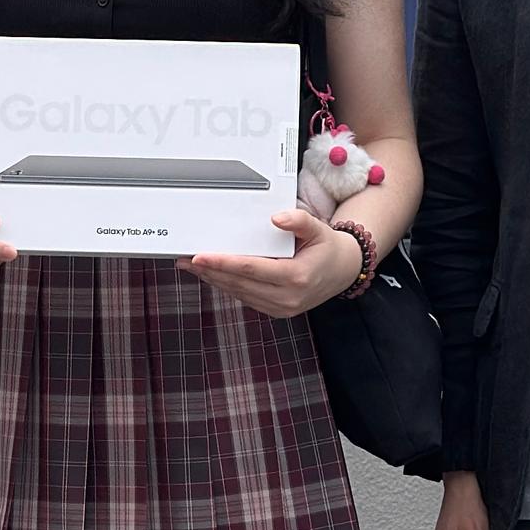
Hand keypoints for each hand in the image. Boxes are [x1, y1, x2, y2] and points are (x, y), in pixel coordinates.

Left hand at [188, 203, 362, 319]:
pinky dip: (227, 286)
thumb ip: (299, 220)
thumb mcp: (318, 229)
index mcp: (297, 277)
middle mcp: (288, 297)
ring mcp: (281, 308)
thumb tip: (277, 218)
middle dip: (210, 271)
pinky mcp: (276, 311)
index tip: (200, 256)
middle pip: (239, 284)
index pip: (251, 269)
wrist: (343, 272)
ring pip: (239, 293)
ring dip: (214, 280)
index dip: (223, 263)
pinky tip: (213, 275)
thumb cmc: (328, 249)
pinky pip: (245, 298)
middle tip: (186, 259)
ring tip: (193, 266)